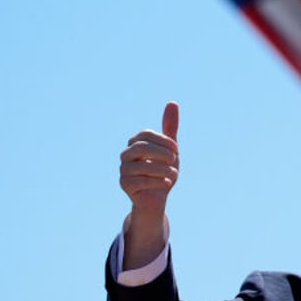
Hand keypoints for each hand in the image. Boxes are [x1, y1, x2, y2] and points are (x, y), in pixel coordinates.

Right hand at [120, 101, 179, 216]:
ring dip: (163, 170)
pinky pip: (140, 181)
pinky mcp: (124, 184)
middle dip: (162, 153)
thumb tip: (172, 102)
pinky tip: (166, 183)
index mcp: (136, 143)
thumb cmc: (163, 170)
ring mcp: (123, 170)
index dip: (164, 140)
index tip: (176, 150)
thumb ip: (170, 127)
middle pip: (141, 147)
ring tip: (173, 175)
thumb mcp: (171, 149)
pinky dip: (157, 181)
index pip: (146, 134)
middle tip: (174, 160)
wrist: (157, 198)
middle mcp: (126, 154)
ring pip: (141, 166)